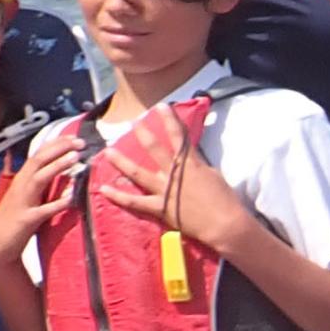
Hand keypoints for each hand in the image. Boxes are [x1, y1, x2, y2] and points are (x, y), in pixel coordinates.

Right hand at [0, 135, 82, 268]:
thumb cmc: (14, 221)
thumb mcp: (27, 197)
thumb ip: (41, 184)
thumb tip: (62, 171)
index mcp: (21, 181)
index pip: (37, 156)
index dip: (55, 145)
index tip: (73, 137)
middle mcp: (20, 187)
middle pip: (38, 161)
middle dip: (58, 149)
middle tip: (80, 142)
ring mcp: (22, 203)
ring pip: (39, 179)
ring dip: (57, 167)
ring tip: (76, 157)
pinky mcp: (26, 220)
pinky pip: (43, 210)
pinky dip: (57, 203)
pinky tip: (71, 198)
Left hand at [95, 109, 255, 253]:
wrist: (224, 224)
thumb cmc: (225, 200)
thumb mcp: (214, 175)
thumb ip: (198, 165)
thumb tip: (189, 158)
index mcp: (190, 163)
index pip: (179, 136)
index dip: (170, 119)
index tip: (162, 106)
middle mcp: (174, 173)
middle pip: (154, 149)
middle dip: (143, 134)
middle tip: (133, 123)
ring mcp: (164, 190)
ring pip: (138, 173)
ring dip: (122, 162)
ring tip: (108, 151)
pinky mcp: (159, 208)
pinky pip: (135, 202)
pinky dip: (119, 196)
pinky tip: (104, 189)